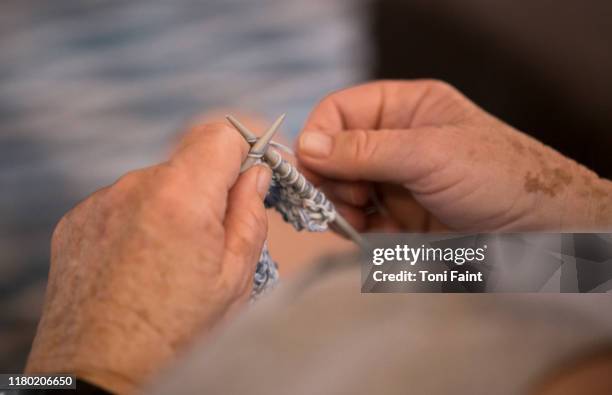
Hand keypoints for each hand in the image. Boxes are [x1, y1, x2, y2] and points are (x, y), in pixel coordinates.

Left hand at [25, 122, 270, 393]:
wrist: (101, 373)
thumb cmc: (176, 333)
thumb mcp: (235, 278)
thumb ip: (250, 214)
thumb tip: (256, 173)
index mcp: (182, 197)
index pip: (222, 135)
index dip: (243, 153)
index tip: (248, 180)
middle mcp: (135, 187)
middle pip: (188, 163)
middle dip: (207, 190)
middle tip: (211, 239)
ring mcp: (101, 202)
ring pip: (155, 185)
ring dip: (171, 208)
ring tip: (169, 261)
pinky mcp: (78, 220)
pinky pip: (123, 205)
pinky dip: (139, 223)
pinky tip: (138, 265)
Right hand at [297, 80, 611, 231]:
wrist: (541, 233)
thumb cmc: (497, 176)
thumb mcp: (428, 154)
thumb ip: (364, 150)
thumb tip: (305, 147)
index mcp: (404, 108)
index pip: (339, 112)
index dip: (319, 137)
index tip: (311, 169)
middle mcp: (394, 140)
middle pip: (333, 153)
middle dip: (330, 178)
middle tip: (345, 200)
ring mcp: (395, 179)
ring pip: (342, 189)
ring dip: (341, 206)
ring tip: (358, 220)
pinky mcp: (399, 215)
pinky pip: (360, 219)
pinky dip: (357, 228)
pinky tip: (372, 234)